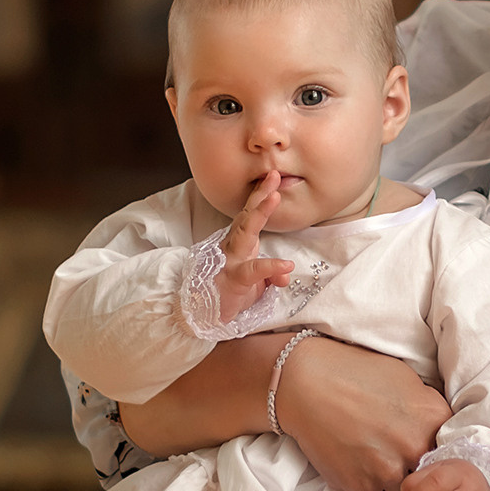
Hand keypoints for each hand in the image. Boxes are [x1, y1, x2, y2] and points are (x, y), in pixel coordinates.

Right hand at [212, 171, 295, 319]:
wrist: (204, 315)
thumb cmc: (229, 292)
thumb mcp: (257, 283)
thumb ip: (272, 274)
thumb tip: (286, 274)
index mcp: (239, 243)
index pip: (251, 215)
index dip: (261, 195)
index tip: (273, 176)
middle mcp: (234, 247)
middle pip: (247, 215)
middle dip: (261, 194)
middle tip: (273, 175)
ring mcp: (232, 260)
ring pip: (245, 233)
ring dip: (260, 214)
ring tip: (275, 198)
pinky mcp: (234, 279)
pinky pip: (252, 270)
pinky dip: (270, 266)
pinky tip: (286, 264)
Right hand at [275, 337, 450, 490]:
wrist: (306, 384)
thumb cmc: (354, 372)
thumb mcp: (404, 377)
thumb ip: (426, 403)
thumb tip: (438, 421)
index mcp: (432, 416)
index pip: (458, 447)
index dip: (453, 458)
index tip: (450, 468)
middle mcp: (415, 445)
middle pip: (439, 477)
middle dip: (439, 484)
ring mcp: (388, 469)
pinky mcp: (362, 486)